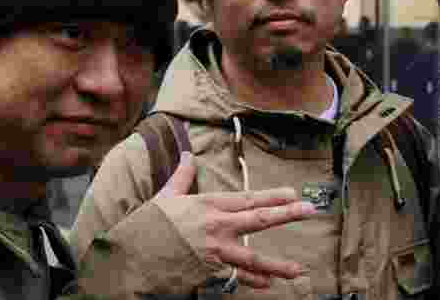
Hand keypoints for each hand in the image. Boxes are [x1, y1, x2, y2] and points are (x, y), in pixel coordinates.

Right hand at [156, 152, 317, 288]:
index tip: (292, 194)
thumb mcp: (166, 195)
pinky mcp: (208, 272)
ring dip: (277, 264)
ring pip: (252, 257)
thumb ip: (182, 176)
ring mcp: (214, 251)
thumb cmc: (147, 224)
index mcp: (208, 205)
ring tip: (298, 269)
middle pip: (258, 219)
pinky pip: (235, 277)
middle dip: (286, 214)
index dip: (271, 196)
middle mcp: (216, 226)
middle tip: (309, 210)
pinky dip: (252, 282)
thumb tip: (187, 154)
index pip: (247, 198)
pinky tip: (268, 284)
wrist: (131, 256)